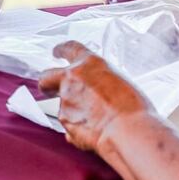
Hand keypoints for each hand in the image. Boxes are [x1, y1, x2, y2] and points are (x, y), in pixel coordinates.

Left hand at [38, 41, 152, 153]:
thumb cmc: (132, 106)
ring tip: (97, 119)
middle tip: (52, 89)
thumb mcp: (119, 81)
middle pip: (47, 77)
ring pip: (62, 105)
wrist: (127, 130)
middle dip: (48, 84)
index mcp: (88, 64)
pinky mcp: (65, 123)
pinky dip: (79, 127)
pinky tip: (95, 130)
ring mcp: (65, 102)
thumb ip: (100, 80)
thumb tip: (96, 89)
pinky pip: (70, 124)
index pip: (69, 49)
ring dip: (74, 110)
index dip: (61, 49)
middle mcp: (71, 80)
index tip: (57, 51)